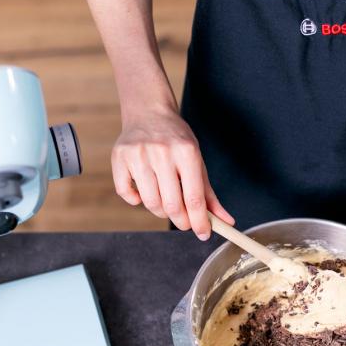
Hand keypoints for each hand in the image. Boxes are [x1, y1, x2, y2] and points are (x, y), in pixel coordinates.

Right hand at [111, 107, 234, 239]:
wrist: (148, 112)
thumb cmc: (176, 139)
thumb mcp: (197, 160)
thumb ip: (209, 194)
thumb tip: (225, 221)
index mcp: (186, 152)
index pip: (194, 198)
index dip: (200, 222)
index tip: (203, 233)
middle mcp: (162, 152)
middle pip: (172, 204)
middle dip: (181, 221)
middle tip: (185, 223)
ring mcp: (138, 155)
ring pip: (150, 202)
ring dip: (161, 212)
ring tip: (166, 204)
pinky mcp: (120, 158)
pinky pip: (127, 193)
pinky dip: (135, 200)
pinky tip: (143, 193)